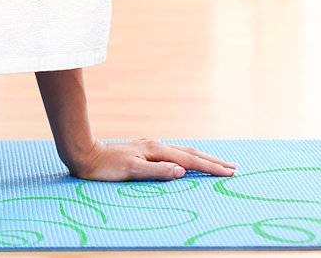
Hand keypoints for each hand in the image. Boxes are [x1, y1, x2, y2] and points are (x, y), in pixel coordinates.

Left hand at [65, 138, 236, 180]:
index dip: (211, 168)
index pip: (190, 160)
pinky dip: (190, 157)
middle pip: (191, 153)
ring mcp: (151, 148)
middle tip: (235, 167)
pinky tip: (191, 160)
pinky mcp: (146, 151)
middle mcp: (156, 146)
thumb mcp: (130, 171)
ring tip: (220, 163)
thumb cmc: (105, 167)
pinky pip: (175, 154)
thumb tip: (182, 170)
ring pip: (184, 152)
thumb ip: (156, 171)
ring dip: (204, 158)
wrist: (85, 155)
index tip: (230, 173)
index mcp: (156, 151)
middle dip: (214, 161)